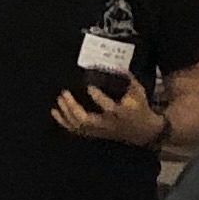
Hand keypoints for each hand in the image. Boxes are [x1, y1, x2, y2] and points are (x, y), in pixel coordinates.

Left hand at [50, 79, 166, 147]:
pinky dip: (63, 122)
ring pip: (79, 126)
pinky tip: (55, 112)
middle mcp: (108, 123)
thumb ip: (129, 79)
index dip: (97, 97)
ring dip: (66, 113)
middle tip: (64, 93)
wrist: (142, 132)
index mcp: (121, 112)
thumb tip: (118, 66)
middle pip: (86, 119)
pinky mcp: (95, 133)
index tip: (89, 86)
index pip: (108, 107)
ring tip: (60, 99)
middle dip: (72, 107)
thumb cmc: (140, 108)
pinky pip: (76, 131)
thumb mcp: (139, 92)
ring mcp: (100, 130)